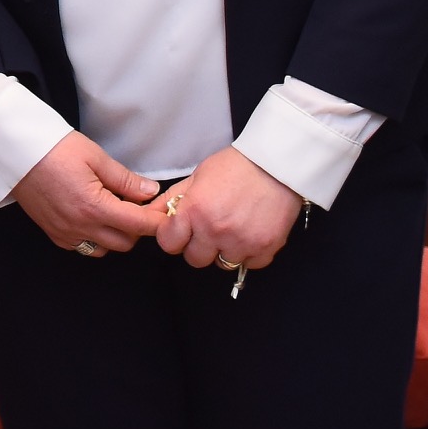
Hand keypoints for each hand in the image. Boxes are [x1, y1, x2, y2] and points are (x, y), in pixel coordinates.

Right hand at [9, 131, 167, 255]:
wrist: (16, 152)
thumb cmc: (54, 149)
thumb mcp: (95, 157)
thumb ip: (125, 179)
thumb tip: (150, 192)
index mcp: (94, 206)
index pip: (138, 225)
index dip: (157, 221)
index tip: (166, 214)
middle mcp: (80, 226)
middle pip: (125, 242)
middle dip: (138, 228)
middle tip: (139, 206)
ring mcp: (66, 233)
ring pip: (106, 249)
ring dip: (117, 235)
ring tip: (115, 210)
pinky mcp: (54, 235)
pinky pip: (85, 247)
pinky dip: (97, 238)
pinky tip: (94, 217)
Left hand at [154, 147, 299, 271]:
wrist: (277, 164)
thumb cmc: (237, 166)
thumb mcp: (198, 176)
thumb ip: (173, 198)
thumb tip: (150, 212)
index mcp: (195, 211)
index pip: (169, 244)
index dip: (173, 237)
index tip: (182, 230)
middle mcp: (216, 230)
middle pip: (194, 259)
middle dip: (199, 245)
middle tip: (211, 227)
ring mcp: (242, 242)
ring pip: (222, 264)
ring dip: (224, 250)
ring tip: (234, 227)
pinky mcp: (265, 249)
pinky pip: (249, 264)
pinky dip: (249, 253)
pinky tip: (251, 231)